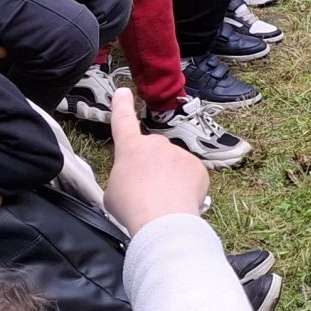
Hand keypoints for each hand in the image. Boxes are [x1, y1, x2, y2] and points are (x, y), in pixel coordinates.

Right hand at [103, 90, 209, 233]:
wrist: (162, 219)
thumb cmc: (132, 207)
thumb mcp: (112, 192)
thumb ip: (122, 178)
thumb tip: (129, 183)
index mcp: (130, 148)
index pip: (123, 121)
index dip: (122, 106)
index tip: (123, 92)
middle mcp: (156, 144)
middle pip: (153, 153)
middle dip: (151, 168)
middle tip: (147, 191)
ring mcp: (179, 153)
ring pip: (173, 165)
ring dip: (169, 179)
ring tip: (163, 200)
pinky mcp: (197, 166)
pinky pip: (191, 175)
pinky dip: (186, 187)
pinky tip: (179, 201)